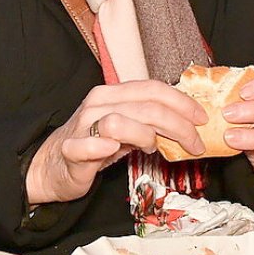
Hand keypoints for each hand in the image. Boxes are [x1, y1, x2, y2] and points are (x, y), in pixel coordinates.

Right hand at [25, 80, 205, 205]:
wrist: (52, 165)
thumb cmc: (93, 144)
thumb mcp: (126, 127)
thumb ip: (150, 120)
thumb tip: (186, 121)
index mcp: (112, 94)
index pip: (152, 89)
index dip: (181, 102)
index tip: (201, 117)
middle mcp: (97, 105)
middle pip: (146, 106)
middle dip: (178, 125)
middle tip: (194, 142)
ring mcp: (83, 127)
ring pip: (120, 121)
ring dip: (146, 135)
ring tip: (153, 148)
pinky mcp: (71, 151)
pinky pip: (87, 145)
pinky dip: (102, 146)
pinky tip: (113, 150)